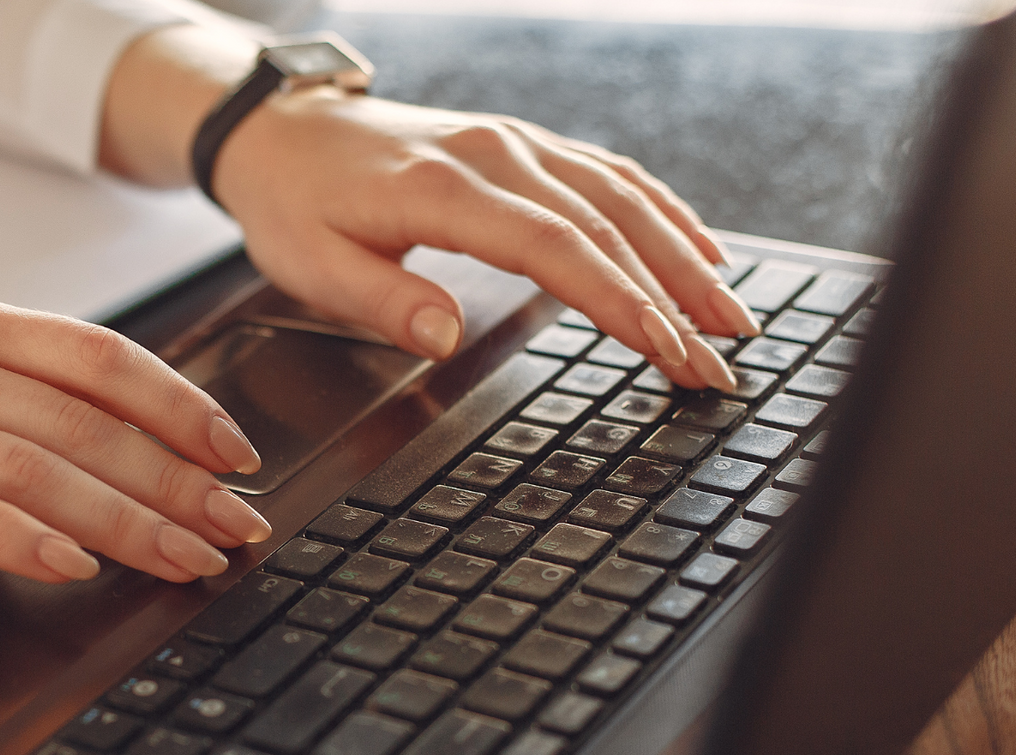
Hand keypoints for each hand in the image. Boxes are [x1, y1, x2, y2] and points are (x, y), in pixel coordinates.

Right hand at [0, 293, 269, 589]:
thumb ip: (12, 404)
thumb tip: (138, 454)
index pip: (98, 356)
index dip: (182, 406)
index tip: (239, 457)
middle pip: (84, 419)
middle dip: (178, 481)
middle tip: (237, 529)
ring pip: (38, 464)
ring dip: (127, 519)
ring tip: (186, 560)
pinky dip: (25, 539)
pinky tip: (73, 567)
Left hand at [215, 90, 755, 389]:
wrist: (283, 130)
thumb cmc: (295, 202)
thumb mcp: (310, 265)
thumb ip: (381, 300)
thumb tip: (444, 336)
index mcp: (445, 190)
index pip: (555, 248)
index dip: (618, 301)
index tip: (666, 350)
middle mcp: (496, 155)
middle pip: (607, 226)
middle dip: (673, 298)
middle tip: (719, 362)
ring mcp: (516, 144)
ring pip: (623, 197)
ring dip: (685, 258)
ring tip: (731, 319)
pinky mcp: (523, 145)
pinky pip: (609, 174)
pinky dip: (664, 213)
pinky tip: (701, 252)